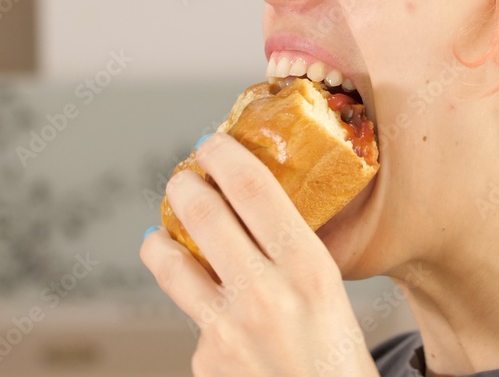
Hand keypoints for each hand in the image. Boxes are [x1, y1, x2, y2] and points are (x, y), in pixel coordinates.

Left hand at [140, 133, 378, 376]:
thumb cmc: (338, 360)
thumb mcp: (331, 295)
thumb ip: (291, 256)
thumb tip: (247, 212)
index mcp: (308, 270)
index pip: (252, 189)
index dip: (223, 155)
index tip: (212, 143)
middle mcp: (265, 295)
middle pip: (202, 212)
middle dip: (184, 184)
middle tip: (183, 178)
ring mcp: (228, 331)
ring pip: (170, 263)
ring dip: (160, 240)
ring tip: (161, 235)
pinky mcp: (206, 361)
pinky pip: (193, 319)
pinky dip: (200, 311)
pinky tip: (217, 319)